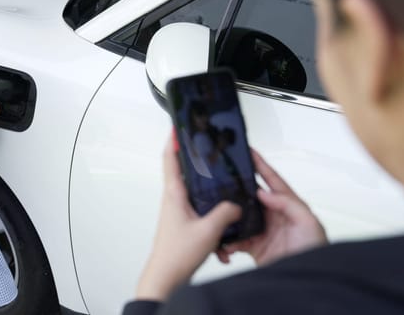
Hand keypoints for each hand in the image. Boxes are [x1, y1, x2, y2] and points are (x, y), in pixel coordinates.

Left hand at [135, 135, 240, 300]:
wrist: (166, 277)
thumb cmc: (177, 254)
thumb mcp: (208, 230)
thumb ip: (225, 212)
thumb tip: (236, 204)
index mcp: (174, 195)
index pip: (170, 159)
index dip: (173, 141)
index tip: (177, 126)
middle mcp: (173, 200)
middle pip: (180, 170)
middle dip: (190, 156)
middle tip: (201, 144)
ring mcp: (177, 211)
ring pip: (190, 189)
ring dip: (201, 182)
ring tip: (215, 174)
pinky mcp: (183, 222)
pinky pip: (197, 206)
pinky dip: (208, 206)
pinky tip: (221, 213)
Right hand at [216, 149, 327, 265]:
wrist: (307, 279)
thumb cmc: (315, 250)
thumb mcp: (308, 221)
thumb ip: (287, 203)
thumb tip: (262, 192)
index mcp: (286, 204)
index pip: (271, 180)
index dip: (259, 164)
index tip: (248, 150)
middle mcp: (272, 214)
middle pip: (249, 196)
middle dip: (236, 187)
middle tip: (221, 178)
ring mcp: (261, 230)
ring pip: (238, 216)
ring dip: (228, 216)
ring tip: (218, 213)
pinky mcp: (253, 247)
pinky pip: (235, 239)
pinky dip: (227, 240)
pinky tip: (223, 242)